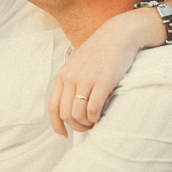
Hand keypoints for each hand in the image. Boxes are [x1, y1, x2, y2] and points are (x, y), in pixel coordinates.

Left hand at [48, 9, 154, 136]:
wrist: (119, 35)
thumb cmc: (101, 52)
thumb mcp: (80, 65)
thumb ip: (73, 82)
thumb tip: (72, 104)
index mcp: (63, 75)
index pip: (53, 107)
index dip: (57, 124)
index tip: (64, 136)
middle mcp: (71, 78)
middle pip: (65, 114)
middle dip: (76, 127)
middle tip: (88, 128)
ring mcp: (86, 80)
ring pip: (78, 114)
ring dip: (87, 124)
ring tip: (96, 122)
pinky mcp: (103, 82)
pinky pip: (93, 109)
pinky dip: (96, 119)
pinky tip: (103, 116)